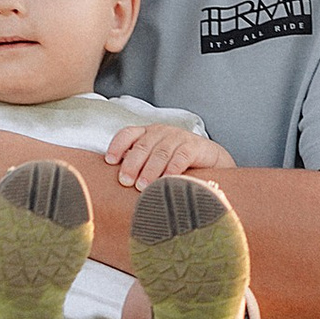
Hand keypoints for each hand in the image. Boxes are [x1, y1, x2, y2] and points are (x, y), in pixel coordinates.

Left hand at [105, 123, 233, 191]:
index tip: (109, 161)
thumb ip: (139, 163)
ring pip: (160, 152)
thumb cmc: (177, 161)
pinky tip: (166, 181)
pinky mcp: (194, 146)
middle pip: (142, 146)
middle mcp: (161, 132)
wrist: (210, 158)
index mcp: (147, 133)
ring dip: (150, 170)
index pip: (127, 134)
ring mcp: (178, 137)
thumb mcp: (155, 159)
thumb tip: (117, 180)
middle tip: (125, 181)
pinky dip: (172, 169)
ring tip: (142, 186)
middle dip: (132, 164)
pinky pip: (180, 157)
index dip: (117, 146)